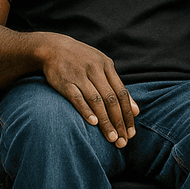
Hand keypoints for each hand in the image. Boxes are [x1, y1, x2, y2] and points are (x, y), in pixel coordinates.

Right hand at [38, 32, 137, 147]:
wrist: (53, 47)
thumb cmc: (81, 60)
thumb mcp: (101, 66)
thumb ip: (117, 86)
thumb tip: (135, 110)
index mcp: (107, 66)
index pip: (122, 93)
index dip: (128, 114)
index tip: (131, 132)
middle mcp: (95, 70)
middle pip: (111, 99)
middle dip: (119, 122)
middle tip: (123, 141)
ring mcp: (80, 76)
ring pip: (96, 101)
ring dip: (105, 121)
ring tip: (111, 138)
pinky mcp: (65, 82)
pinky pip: (77, 98)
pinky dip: (86, 110)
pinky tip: (93, 123)